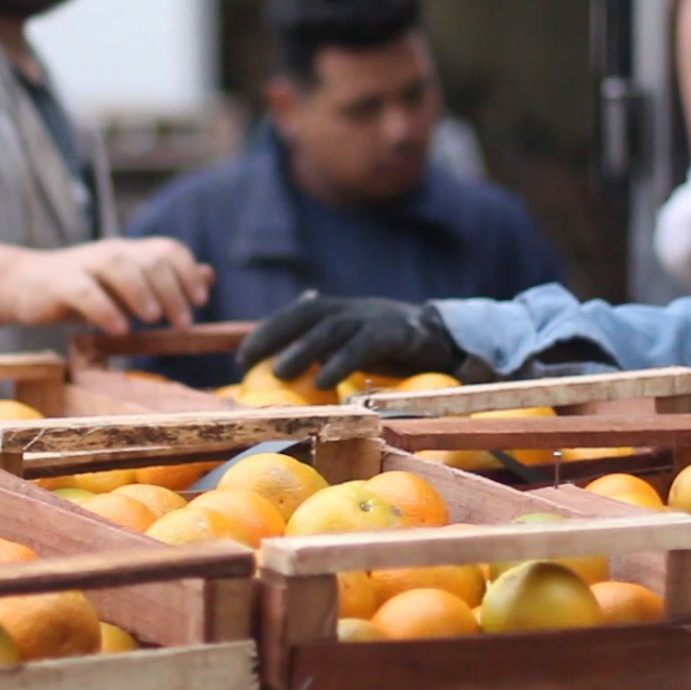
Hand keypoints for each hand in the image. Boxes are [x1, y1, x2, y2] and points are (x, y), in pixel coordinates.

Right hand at [5, 237, 212, 334]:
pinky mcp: (60, 283)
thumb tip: (209, 274)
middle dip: (172, 291)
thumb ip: (165, 280)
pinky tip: (118, 329)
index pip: (169, 249)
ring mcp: (85, 264)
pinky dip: (105, 309)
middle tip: (182, 322)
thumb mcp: (127, 285)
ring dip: (142, 292)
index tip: (200, 300)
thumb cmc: (83, 290)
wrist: (25, 284)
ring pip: (119, 267)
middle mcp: (112, 252)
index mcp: (131, 252)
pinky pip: (85, 290)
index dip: (189, 272)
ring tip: (153, 318)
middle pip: (149, 260)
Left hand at [236, 294, 460, 387]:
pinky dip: (343, 362)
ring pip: (331, 329)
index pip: (297, 313)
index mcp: (343, 308)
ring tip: (279, 373)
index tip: (242, 356)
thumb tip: (289, 354)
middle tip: (249, 362)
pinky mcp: (398, 333)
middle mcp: (355, 308)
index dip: (268, 330)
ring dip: (302, 350)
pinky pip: (365, 345)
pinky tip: (324, 381)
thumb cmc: (396, 344)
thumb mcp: (358, 337)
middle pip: (308, 316)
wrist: (448, 336)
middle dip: (275, 335)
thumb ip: (328, 341)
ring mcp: (376, 318)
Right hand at [653, 160, 690, 291]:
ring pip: (665, 253)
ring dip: (677, 268)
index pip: (684, 253)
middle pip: (671, 256)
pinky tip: (685, 267)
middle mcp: (672, 220)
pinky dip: (673, 259)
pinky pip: (664, 246)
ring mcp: (665, 220)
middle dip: (684, 275)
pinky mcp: (664, 222)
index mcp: (689, 217)